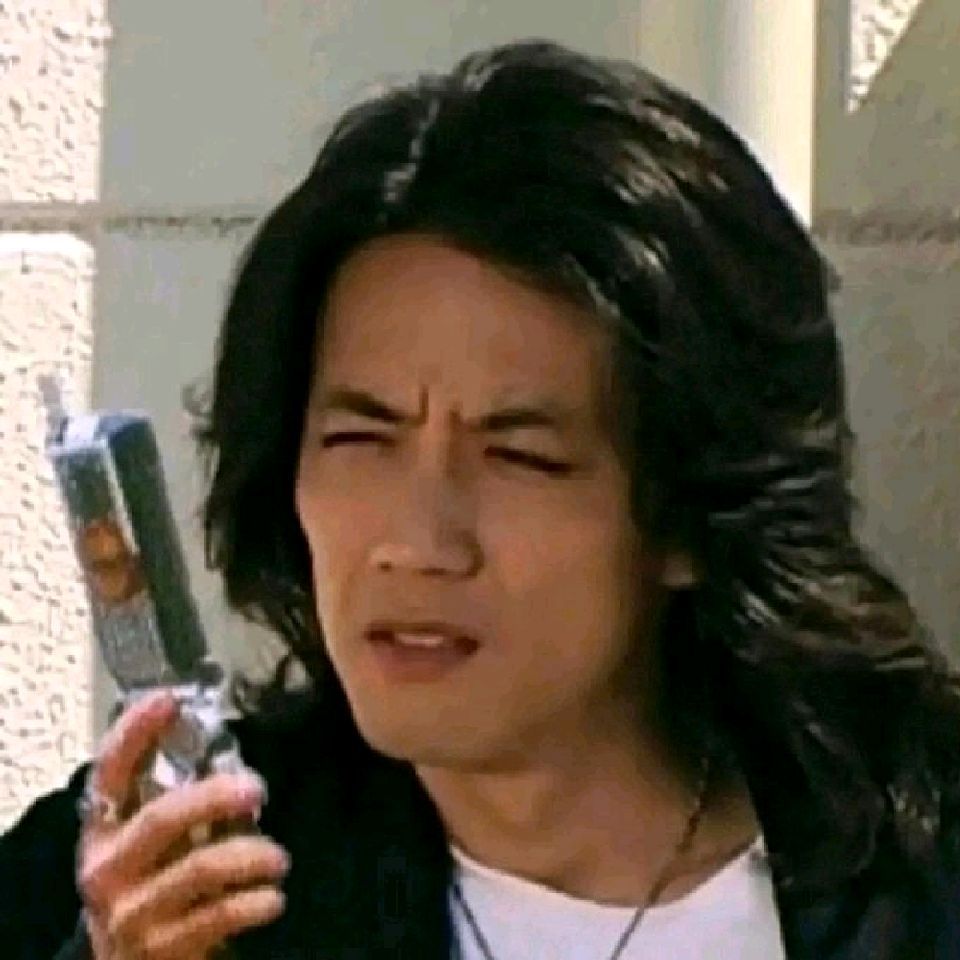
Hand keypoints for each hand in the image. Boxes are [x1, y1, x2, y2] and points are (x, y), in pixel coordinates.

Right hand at [77, 690, 289, 958]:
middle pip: (163, 819)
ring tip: (278, 858)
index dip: (135, 733)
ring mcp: (131, 912)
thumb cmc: (154, 885)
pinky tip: (272, 898)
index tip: (169, 699)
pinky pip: (218, 917)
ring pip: (199, 870)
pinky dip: (253, 903)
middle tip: (257, 788)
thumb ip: (178, 801)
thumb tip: (230, 752)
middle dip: (215, 797)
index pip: (110, 771)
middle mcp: (107, 868)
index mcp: (103, 830)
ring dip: (250, 857)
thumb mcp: (152, 843)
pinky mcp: (161, 949)